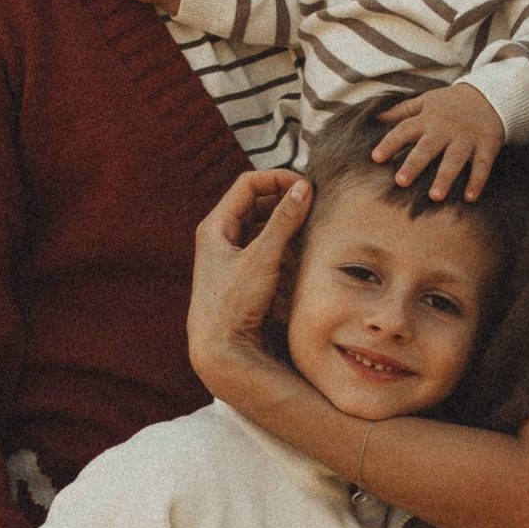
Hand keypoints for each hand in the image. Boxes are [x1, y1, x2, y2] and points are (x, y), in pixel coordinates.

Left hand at [187, 170, 313, 395]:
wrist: (219, 349)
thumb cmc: (232, 304)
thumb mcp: (263, 258)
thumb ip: (284, 221)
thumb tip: (304, 188)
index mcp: (215, 226)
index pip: (249, 183)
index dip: (278, 178)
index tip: (306, 185)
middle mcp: (219, 237)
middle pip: (256, 203)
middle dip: (285, 201)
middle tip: (313, 203)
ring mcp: (229, 255)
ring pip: (261, 226)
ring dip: (286, 225)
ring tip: (309, 229)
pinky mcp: (240, 274)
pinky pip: (264, 249)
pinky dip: (282, 247)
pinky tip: (298, 256)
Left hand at [374, 82, 506, 200]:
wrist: (491, 95)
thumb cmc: (452, 102)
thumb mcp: (427, 100)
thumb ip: (402, 110)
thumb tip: (376, 117)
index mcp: (428, 118)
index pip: (405, 129)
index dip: (390, 143)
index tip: (376, 158)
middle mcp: (446, 129)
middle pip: (428, 147)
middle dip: (414, 164)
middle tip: (400, 182)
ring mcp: (467, 138)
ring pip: (454, 158)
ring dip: (445, 177)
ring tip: (435, 196)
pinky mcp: (487, 145)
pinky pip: (482, 165)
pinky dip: (477, 181)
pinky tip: (469, 198)